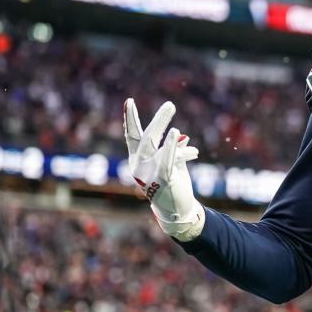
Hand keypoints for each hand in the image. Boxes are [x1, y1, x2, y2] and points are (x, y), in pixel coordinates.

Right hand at [124, 98, 204, 240]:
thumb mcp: (172, 163)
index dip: (130, 118)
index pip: (132, 136)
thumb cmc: (173, 184)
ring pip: (157, 147)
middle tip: (170, 105)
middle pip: (146, 138)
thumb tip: (183, 137)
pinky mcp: (162, 180)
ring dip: (169, 133)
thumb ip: (174, 149)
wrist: (177, 210)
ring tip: (175, 120)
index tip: (129, 100)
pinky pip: (167, 159)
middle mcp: (138, 165)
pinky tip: (177, 133)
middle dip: (159, 120)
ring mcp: (148, 174)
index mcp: (138, 159)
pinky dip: (173, 146)